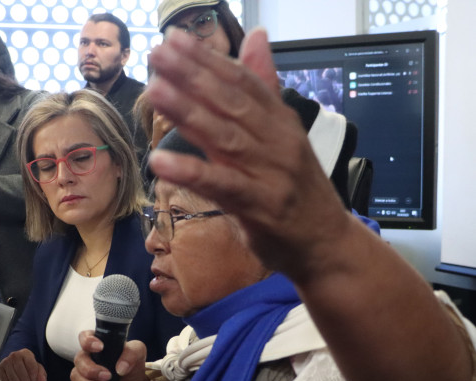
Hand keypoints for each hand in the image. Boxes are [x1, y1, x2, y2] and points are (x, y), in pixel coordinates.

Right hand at [0, 349, 47, 380]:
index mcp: (25, 353)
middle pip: (22, 375)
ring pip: (14, 380)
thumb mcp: (36, 366)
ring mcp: (5, 362)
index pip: (31, 366)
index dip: (34, 376)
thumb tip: (42, 380)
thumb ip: (41, 373)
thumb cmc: (26, 364)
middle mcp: (14, 356)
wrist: (15, 360)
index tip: (35, 379)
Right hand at [70, 331, 149, 380]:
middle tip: (108, 376)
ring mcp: (82, 374)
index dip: (88, 341)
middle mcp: (87, 357)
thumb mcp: (138, 353)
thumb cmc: (132, 366)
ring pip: (76, 377)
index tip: (99, 348)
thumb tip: (120, 367)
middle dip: (92, 370)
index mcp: (98, 344)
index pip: (85, 337)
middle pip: (79, 360)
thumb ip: (132, 354)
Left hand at [146, 28, 347, 279]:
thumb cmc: (294, 189)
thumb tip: (257, 37)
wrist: (326, 243)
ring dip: (189, 113)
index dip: (208, 59)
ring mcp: (270, 173)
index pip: (242, 81)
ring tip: (155, 91)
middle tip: (158, 55)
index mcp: (280, 121)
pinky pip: (222, 186)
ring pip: (225, 137)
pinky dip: (192, 172)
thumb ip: (264, 89)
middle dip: (193, 76)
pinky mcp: (261, 207)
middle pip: (231, 102)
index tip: (173, 40)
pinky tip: (160, 161)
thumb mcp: (281, 136)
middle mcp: (277, 141)